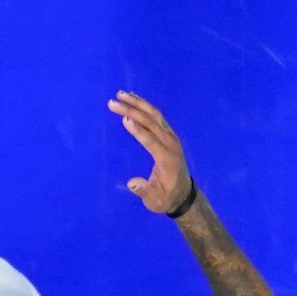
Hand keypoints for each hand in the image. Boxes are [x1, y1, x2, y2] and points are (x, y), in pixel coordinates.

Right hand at [109, 91, 194, 214]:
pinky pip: (157, 116)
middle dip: (132, 110)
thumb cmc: (165, 198)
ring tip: (120, 94)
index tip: (124, 118)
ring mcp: (171, 137)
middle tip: (113, 102)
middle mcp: (170, 143)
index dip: (137, 130)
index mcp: (166, 158)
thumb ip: (144, 191)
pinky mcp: (169, 134)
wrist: (183, 195)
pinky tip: (134, 99)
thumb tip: (132, 183)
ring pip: (154, 115)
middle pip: (151, 122)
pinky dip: (144, 106)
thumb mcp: (155, 201)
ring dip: (138, 103)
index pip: (151, 140)